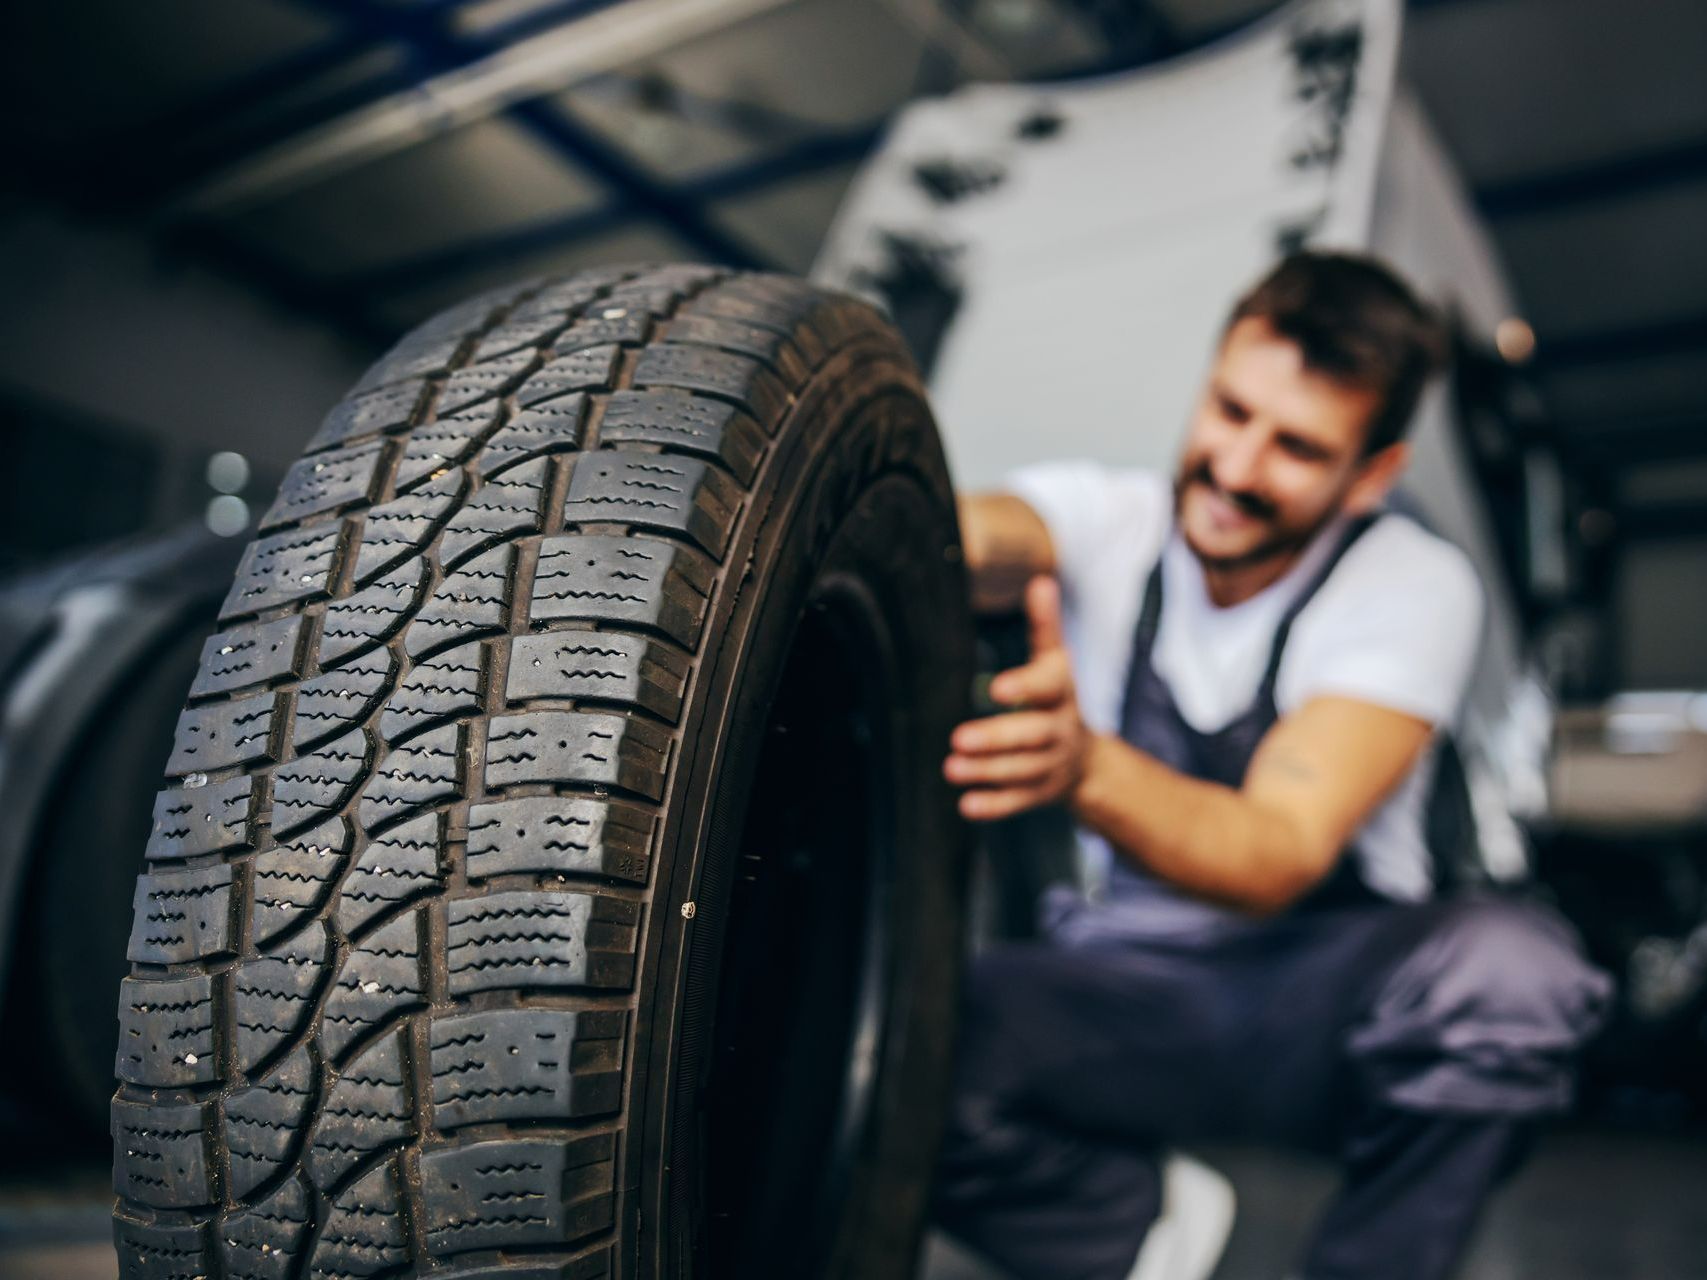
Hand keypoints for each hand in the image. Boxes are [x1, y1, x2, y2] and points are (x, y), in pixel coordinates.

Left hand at [944, 575, 1090, 820]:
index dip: (1024, 686)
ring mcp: (1050, 765)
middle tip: (958, 738)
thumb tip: (1040, 581)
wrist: (1086, 761)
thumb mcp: (1055, 663)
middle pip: (1032, 736)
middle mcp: (1058, 731)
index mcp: (1060, 694)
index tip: (995, 688)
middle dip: (997, 739)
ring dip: (986, 771)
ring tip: (951, 767)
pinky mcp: (1038, 793)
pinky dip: (994, 806)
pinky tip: (966, 805)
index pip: (1047, 687)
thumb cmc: (1056, 700)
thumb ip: (1045, 627)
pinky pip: (1018, 802)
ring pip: (1021, 771)